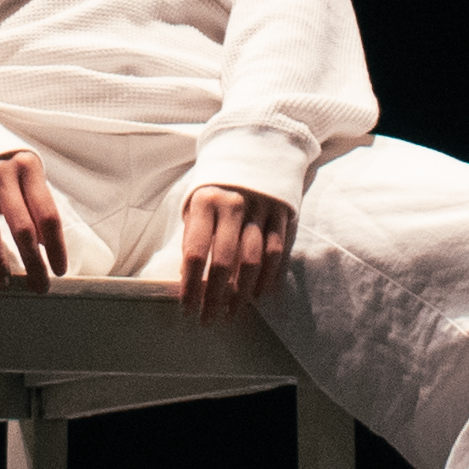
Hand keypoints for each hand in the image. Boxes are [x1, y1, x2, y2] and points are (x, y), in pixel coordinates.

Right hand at [0, 150, 68, 284]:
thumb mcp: (23, 169)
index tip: (59, 270)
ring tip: (5, 284)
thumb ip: (34, 200)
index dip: (56, 246)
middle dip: (33, 261)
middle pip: (22, 226)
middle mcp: (3, 172)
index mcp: (28, 166)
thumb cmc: (0, 158)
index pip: (47, 214)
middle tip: (40, 286)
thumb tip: (44, 244)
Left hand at [176, 184, 293, 323]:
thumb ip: (193, 236)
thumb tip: (187, 277)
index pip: (196, 253)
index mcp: (205, 202)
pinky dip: (268, 277)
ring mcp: (260, 209)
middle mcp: (233, 205)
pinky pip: (276, 252)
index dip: (190, 285)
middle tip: (208, 320)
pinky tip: (258, 295)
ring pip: (253, 261)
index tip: (186, 308)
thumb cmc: (218, 186)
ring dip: (242, 294)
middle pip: (225, 262)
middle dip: (215, 297)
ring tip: (232, 314)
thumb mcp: (197, 202)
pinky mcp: (282, 214)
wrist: (255, 148)